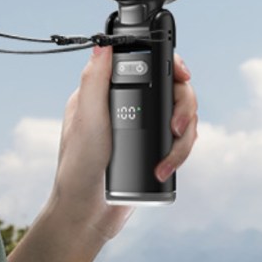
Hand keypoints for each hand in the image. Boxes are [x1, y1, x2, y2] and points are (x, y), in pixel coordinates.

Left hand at [48, 46, 198, 239]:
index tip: (184, 75)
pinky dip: (179, 153)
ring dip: (183, 138)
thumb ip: (94, 83)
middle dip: (184, 107)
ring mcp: (142, 128)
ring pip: (180, 117)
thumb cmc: (77, 169)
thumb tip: (103, 46)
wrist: (86, 214)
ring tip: (168, 161)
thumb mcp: (86, 123)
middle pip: (171, 90)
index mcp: (105, 93)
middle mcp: (126, 106)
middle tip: (177, 127)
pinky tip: (165, 168)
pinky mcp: (152, 149)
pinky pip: (179, 141)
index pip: (145, 65)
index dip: (170, 66)